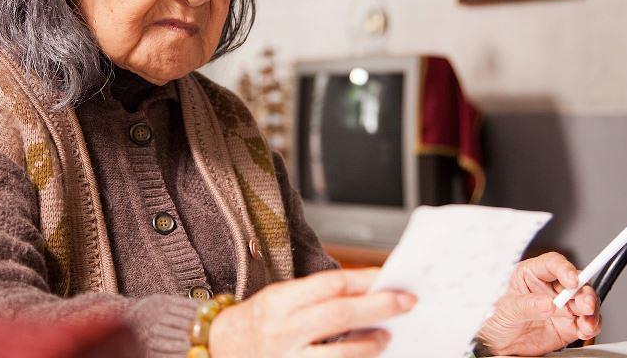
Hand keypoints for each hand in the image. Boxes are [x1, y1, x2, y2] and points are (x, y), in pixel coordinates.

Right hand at [208, 267, 415, 356]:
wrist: (220, 352)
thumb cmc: (258, 322)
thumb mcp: (279, 297)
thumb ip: (317, 294)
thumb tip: (365, 289)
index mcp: (279, 301)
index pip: (330, 284)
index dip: (364, 279)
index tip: (388, 276)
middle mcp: (284, 331)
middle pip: (341, 314)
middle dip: (379, 306)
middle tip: (406, 301)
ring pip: (342, 353)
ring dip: (371, 343)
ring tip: (386, 336)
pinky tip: (365, 356)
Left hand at [476, 252, 600, 355]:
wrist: (496, 344)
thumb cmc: (495, 318)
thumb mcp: (505, 309)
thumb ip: (527, 305)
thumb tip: (548, 303)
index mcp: (531, 274)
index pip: (552, 264)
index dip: (565, 269)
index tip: (571, 280)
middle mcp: (550, 287)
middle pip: (575, 282)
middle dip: (584, 292)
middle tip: (585, 304)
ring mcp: (561, 306)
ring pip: (585, 302)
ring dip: (591, 311)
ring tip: (586, 323)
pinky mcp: (568, 325)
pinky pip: (586, 323)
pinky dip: (590, 326)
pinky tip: (585, 330)